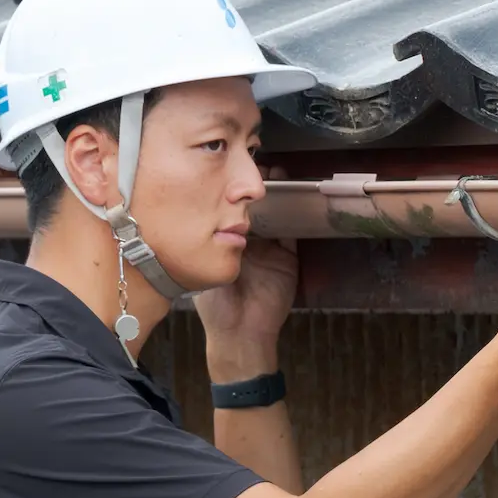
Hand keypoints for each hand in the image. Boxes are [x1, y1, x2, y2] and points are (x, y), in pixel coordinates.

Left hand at [195, 166, 297, 379]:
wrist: (239, 333)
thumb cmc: (216, 306)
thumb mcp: (208, 267)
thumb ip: (211, 245)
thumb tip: (203, 214)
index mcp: (228, 246)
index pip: (231, 212)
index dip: (233, 195)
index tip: (232, 172)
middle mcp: (251, 245)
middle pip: (256, 210)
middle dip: (256, 189)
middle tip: (258, 165)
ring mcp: (271, 251)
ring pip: (277, 216)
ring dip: (278, 196)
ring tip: (277, 172)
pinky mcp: (288, 260)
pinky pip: (294, 233)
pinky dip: (295, 214)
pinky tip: (294, 195)